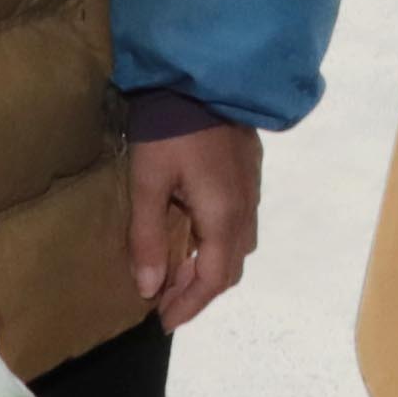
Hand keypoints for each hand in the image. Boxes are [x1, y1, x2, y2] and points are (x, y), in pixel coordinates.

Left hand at [126, 123, 263, 329]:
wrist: (199, 75)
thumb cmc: (168, 130)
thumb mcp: (147, 183)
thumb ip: (146, 238)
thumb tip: (148, 288)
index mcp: (222, 217)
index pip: (212, 280)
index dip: (188, 306)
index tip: (162, 322)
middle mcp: (244, 210)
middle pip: (229, 269)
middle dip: (197, 291)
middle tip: (164, 300)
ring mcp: (251, 190)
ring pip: (237, 246)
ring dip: (208, 266)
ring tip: (175, 271)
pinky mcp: (248, 172)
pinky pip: (239, 223)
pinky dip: (215, 243)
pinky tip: (191, 234)